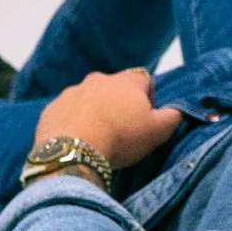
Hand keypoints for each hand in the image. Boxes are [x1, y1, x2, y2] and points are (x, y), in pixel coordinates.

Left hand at [34, 68, 183, 171]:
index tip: (144, 120)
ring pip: (89, 100)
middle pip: (115, 89)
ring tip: (97, 139)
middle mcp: (98, 79)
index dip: (148, 100)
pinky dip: (73, 123)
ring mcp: (72, 92)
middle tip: (121, 132)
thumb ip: (174, 116)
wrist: (72, 151)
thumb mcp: (158, 130)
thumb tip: (179, 109)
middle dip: (119, 106)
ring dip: (95, 114)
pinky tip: (78, 142)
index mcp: (126, 81)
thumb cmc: (121, 137)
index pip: (144, 81)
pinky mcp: (52, 108)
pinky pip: (67, 113)